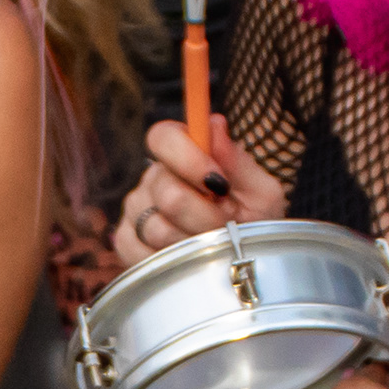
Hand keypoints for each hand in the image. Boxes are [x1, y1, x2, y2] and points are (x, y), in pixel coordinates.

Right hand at [114, 112, 283, 263]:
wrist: (246, 264)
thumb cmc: (254, 223)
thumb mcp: (261, 194)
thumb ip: (239, 162)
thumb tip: (214, 123)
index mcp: (184, 154)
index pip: (163, 137)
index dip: (188, 158)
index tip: (219, 184)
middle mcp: (154, 178)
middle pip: (167, 193)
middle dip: (206, 217)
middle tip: (227, 225)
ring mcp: (136, 210)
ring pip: (157, 229)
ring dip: (194, 243)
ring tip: (213, 244)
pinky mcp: (127, 243)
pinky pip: (141, 253)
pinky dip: (173, 261)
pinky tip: (190, 259)